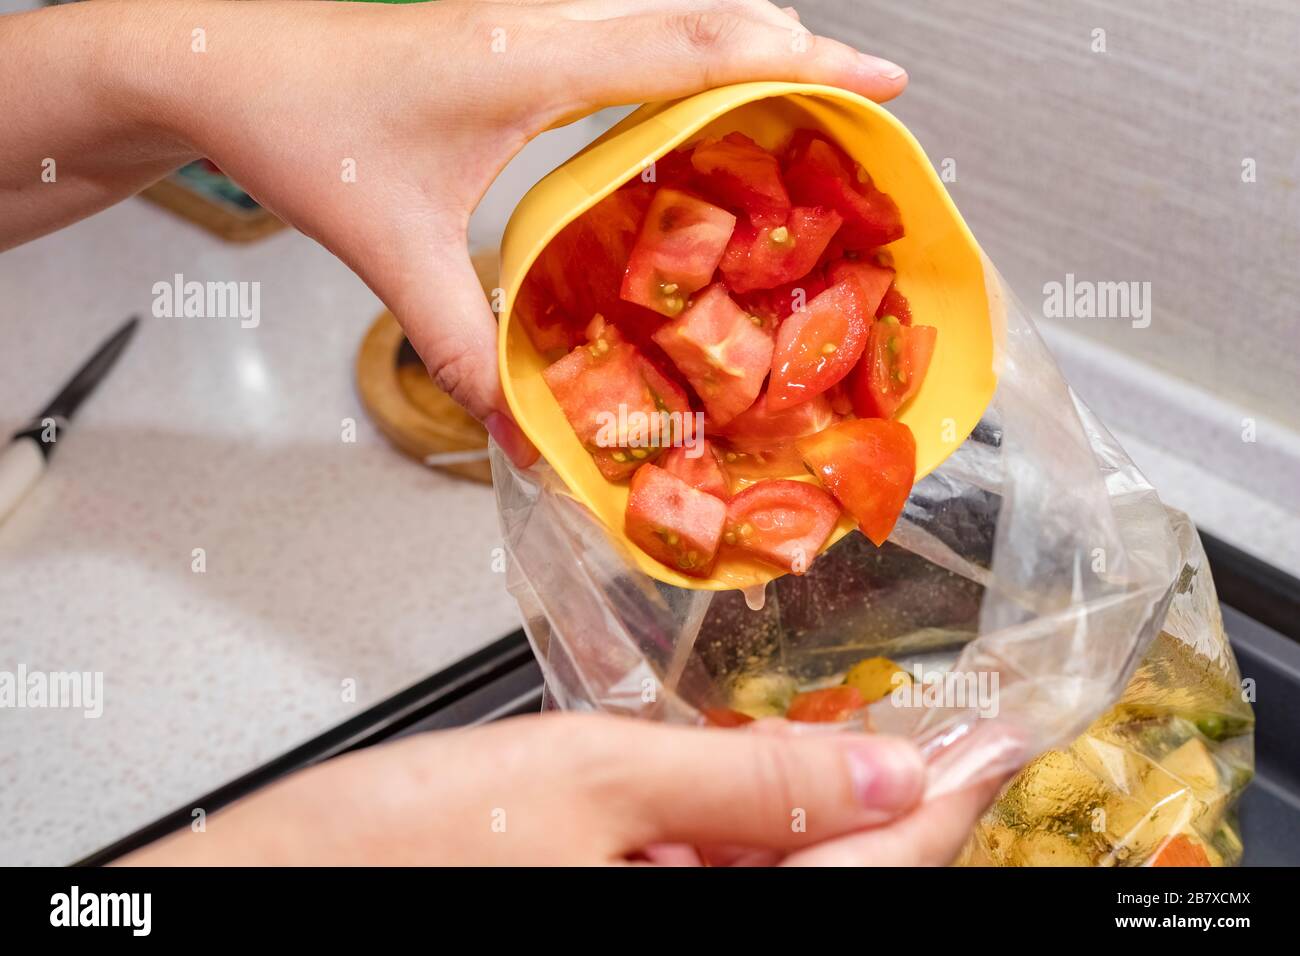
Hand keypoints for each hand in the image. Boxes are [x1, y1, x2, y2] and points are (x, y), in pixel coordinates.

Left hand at [1, 0, 906, 463]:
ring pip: (669, 14)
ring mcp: (528, 18)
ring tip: (791, 104)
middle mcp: (547, 21)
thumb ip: (466, 343)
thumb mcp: (395, 251)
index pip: (705, 48)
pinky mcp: (507, 34)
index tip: (882, 83)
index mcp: (540, 60)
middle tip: (854, 106)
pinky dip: (681, 59)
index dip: (804, 66)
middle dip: (793, 51)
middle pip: (708, 13)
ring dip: (739, 47)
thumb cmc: (300, 129)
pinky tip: (680, 111)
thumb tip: (521, 425)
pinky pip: (624, 33)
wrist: (213, 60)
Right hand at [119, 713, 1016, 865]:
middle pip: (849, 878)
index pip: (890, 865)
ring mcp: (650, 931)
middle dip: (901, 804)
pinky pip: (714, 882)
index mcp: (709, 930)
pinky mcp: (608, 911)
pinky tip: (737, 789)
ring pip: (782, 880)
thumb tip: (881, 773)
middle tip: (943, 725)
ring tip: (853, 739)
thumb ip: (741, 780)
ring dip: (820, 817)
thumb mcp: (579, 784)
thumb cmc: (390, 855)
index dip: (960, 794)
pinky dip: (742, 835)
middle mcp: (694, 946)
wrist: (261, 893)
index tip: (1010, 736)